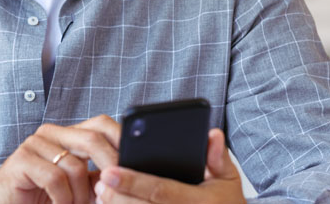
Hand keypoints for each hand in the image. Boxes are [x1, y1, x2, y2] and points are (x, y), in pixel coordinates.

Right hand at [0, 115, 121, 203]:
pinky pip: (54, 178)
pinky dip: (63, 198)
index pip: (102, 124)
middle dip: (109, 168)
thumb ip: (100, 175)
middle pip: (93, 139)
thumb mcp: (80, 186)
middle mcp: (52, 133)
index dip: (121, 140)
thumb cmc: (45, 197)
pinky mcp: (21, 159)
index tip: (136, 165)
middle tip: (112, 191)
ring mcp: (35, 144)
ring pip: (75, 165)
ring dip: (80, 195)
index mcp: (69, 134)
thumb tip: (132, 172)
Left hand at [93, 129, 245, 203]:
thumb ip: (218, 157)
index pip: (160, 190)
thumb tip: (211, 133)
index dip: (133, 182)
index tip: (109, 172)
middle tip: (100, 181)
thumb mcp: (228, 180)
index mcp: (198, 202)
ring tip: (101, 192)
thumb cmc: (226, 203)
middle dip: (118, 196)